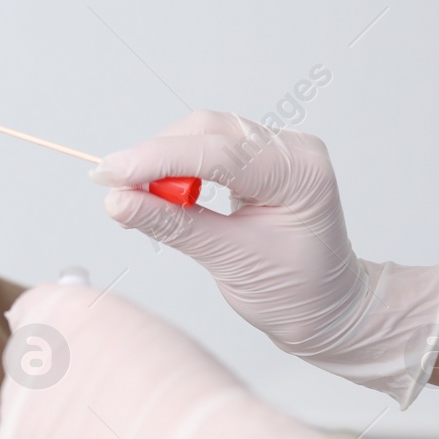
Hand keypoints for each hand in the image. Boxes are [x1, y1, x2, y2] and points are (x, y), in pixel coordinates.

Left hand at [0, 281, 332, 438]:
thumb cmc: (200, 411)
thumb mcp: (158, 344)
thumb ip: (110, 341)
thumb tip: (97, 355)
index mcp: (66, 308)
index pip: (33, 315)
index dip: (57, 344)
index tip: (71, 363)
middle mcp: (32, 348)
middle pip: (29, 370)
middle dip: (59, 394)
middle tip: (108, 422)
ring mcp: (14, 403)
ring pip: (22, 419)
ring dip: (54, 436)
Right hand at [91, 111, 438, 407]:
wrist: (330, 308)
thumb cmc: (298, 293)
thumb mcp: (231, 263)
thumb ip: (173, 226)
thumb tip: (119, 201)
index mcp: (300, 173)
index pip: (217, 152)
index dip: (155, 160)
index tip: (108, 174)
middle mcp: (292, 150)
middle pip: (207, 130)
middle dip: (154, 156)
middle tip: (112, 187)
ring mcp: (277, 150)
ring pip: (203, 134)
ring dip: (161, 161)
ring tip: (134, 197)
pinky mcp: (258, 159)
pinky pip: (207, 148)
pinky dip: (175, 167)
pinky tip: (158, 192)